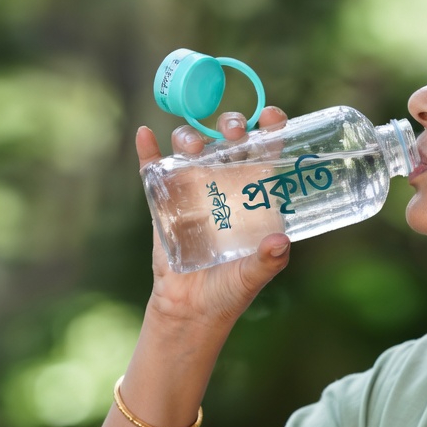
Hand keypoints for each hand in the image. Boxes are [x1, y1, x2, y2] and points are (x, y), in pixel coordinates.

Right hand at [134, 106, 291, 331]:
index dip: (271, 129)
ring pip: (192, 148)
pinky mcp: (163, 200)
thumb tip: (280, 242)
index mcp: (255, 194)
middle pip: (229, 141)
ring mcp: (194, 188)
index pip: (266, 153)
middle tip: (233, 130)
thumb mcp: (253, 276)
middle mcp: (226, 183)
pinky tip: (146, 135)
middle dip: (231, 126)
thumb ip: (269, 261)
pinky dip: (148, 150)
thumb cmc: (230, 290)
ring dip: (191, 137)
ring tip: (192, 145)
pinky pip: (153, 169)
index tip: (273, 117)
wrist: (191, 309)